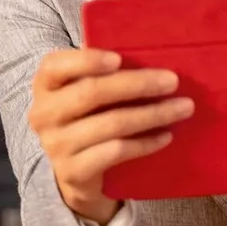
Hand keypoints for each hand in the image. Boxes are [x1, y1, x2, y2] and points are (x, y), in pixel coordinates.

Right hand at [28, 48, 192, 224]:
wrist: (74, 173)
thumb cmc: (86, 118)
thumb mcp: (84, 91)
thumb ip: (100, 72)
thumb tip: (145, 52)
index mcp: (45, 85)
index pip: (55, 66)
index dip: (87, 60)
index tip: (120, 58)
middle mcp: (44, 114)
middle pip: (91, 92)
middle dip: (137, 84)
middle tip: (172, 81)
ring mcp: (56, 146)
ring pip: (111, 124)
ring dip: (152, 114)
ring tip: (182, 108)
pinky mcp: (74, 172)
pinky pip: (116, 152)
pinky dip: (145, 143)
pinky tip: (166, 136)